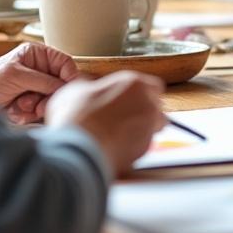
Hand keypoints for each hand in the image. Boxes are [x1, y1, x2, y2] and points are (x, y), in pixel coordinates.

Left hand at [0, 43, 82, 124]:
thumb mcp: (17, 75)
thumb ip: (43, 80)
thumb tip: (65, 86)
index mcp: (37, 55)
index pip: (64, 63)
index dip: (70, 76)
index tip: (71, 90)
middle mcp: (38, 71)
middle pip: (60, 85)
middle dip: (49, 96)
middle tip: (39, 105)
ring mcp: (34, 88)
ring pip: (50, 100)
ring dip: (36, 106)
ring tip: (21, 105)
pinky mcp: (29, 104)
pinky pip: (39, 111)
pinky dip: (27, 113)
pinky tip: (14, 109)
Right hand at [45, 71, 166, 176]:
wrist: (78, 149)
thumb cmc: (76, 116)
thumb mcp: (75, 90)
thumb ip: (90, 86)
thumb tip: (88, 88)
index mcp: (134, 83)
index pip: (153, 86)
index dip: (142, 93)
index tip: (130, 99)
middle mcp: (147, 103)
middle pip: (156, 106)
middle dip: (144, 111)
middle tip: (124, 117)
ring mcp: (149, 127)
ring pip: (155, 126)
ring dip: (143, 128)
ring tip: (121, 133)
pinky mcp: (145, 148)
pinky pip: (144, 144)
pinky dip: (133, 145)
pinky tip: (116, 146)